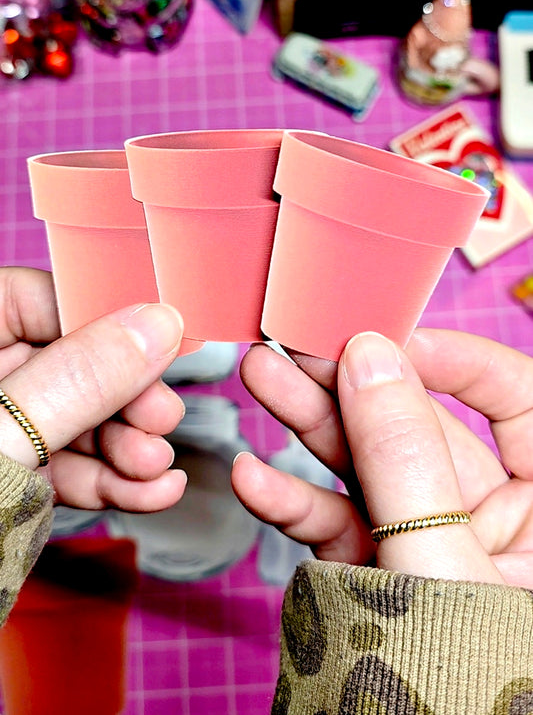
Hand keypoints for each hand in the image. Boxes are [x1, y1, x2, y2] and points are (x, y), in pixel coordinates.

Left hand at [0, 267, 186, 511]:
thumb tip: (158, 324)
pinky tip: (151, 491)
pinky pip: (71, 466)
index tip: (164, 341)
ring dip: (129, 447)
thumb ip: (79, 380)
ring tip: (156, 468)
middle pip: (74, 362)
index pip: (42, 298)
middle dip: (127, 399)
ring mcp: (4, 425)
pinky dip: (113, 481)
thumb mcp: (4, 434)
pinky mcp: (16, 473)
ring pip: (80, 419)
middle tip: (161, 419)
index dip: (107, 320)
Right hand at [233, 329, 532, 587]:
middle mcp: (489, 519)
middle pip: (421, 428)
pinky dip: (294, 504)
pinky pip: (339, 527)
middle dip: (351, 384)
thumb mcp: (441, 562)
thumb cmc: (467, 691)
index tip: (387, 343)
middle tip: (298, 343)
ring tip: (261, 376)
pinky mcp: (377, 576)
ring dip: (310, 426)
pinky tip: (254, 477)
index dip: (459, 362)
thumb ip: (402, 461)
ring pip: (368, 468)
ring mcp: (427, 546)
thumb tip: (372, 360)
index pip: (516, 402)